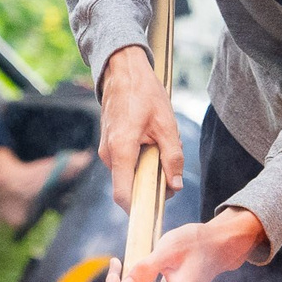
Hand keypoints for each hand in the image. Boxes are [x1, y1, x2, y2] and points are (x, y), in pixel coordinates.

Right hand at [97, 45, 182, 209]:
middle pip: (129, 185)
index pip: (123, 194)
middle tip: (171, 170)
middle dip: (151, 184)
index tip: (156, 211)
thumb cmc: (144, 93)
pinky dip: (140, 160)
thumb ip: (172, 157)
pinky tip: (152, 141)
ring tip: (162, 146)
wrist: (122, 70)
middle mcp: (109, 153)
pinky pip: (125, 162)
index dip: (138, 208)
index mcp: (121, 150)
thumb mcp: (166, 125)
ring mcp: (106, 149)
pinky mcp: (109, 144)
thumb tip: (175, 185)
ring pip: (129, 173)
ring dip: (147, 169)